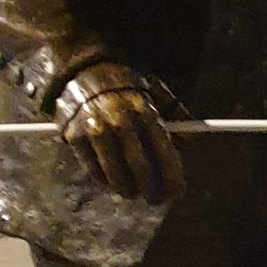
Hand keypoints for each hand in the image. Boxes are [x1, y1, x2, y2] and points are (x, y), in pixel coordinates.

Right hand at [55, 62, 186, 202]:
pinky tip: (112, 182)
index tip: (178, 192)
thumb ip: (176, 114)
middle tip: (157, 199)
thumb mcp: (155, 90)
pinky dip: (104, 180)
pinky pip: (93, 169)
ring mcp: (95, 130)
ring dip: (127, 189)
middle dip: (152, 189)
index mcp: (144, 111)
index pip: (162, 151)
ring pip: (115, 174)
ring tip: (133, 192)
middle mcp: (120, 122)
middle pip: (140, 167)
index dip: (172, 176)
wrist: (81, 67)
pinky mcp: (74, 136)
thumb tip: (192, 141)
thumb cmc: (125, 83)